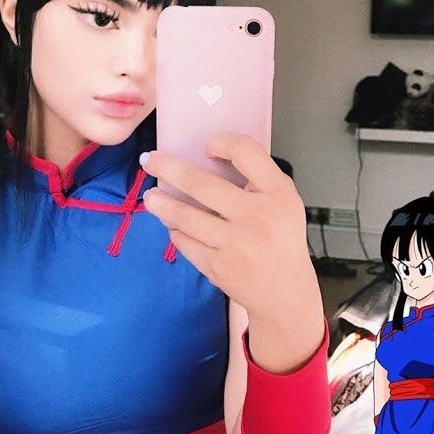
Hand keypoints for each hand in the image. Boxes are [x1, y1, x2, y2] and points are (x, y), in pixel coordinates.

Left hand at [140, 131, 320, 337]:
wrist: (285, 291)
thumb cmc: (280, 238)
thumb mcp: (284, 200)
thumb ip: (257, 178)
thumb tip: (207, 158)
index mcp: (277, 193)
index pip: (246, 152)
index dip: (222, 142)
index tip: (208, 146)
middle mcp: (256, 216)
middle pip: (201, 184)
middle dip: (167, 168)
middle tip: (149, 160)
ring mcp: (234, 244)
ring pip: (185, 216)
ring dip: (161, 203)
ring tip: (151, 196)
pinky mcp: (217, 266)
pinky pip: (184, 241)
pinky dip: (176, 230)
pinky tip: (173, 224)